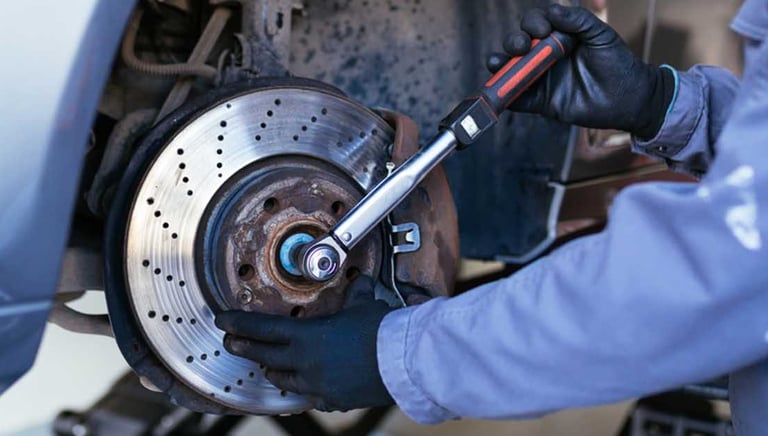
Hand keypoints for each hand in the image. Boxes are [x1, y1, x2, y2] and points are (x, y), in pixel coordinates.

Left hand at [215, 276, 394, 411]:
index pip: (262, 329)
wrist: (403, 363)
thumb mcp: (364, 305)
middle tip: (230, 343)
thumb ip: (356, 294)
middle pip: (264, 356)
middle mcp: (306, 364)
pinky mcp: (334, 400)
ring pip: (283, 381)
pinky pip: (311, 396)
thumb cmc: (382, 332)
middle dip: (244, 348)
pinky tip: (309, 384)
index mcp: (307, 337)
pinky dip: (307, 388)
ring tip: (270, 365)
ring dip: (274, 370)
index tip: (223, 321)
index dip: (239, 324)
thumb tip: (361, 281)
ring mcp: (318, 385)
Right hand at [487, 4, 674, 138]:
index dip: (533, 23)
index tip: (544, 30)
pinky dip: (506, 96)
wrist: (628, 98)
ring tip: (498, 63)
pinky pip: (518, 99)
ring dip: (500, 65)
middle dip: (513, 42)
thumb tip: (552, 9)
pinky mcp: (541, 102)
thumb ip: (578, 20)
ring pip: (511, 70)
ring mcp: (541, 79)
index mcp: (559, 37)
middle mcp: (545, 56)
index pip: (535, 24)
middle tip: (523, 46)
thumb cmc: (618, 63)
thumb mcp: (601, 35)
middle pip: (517, 45)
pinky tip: (501, 90)